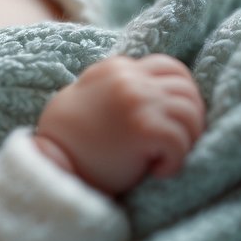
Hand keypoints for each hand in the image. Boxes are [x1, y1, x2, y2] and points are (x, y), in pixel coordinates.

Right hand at [34, 54, 205, 194]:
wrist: (50, 164)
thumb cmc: (74, 139)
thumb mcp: (94, 97)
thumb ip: (123, 87)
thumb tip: (164, 90)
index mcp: (118, 69)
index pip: (171, 68)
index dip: (182, 95)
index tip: (173, 120)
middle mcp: (129, 80)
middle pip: (186, 89)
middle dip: (191, 118)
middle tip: (177, 143)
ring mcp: (137, 101)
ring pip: (190, 112)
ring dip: (187, 140)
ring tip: (166, 158)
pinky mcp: (143, 129)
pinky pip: (181, 141)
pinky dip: (176, 161)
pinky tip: (157, 171)